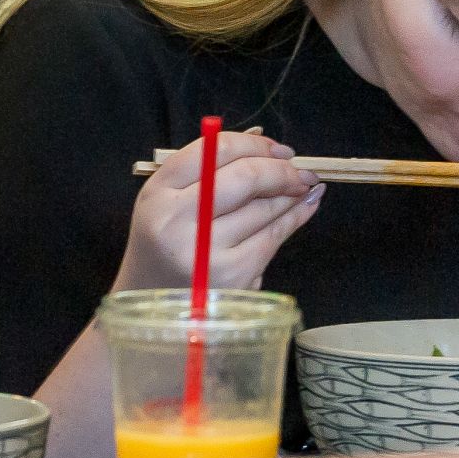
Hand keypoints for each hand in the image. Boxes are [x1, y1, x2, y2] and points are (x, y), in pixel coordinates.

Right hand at [114, 128, 323, 292]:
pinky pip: (272, 238)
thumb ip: (207, 172)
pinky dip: (293, 219)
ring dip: (292, 194)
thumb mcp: (169, 204)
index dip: (255, 145)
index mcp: (157, 192)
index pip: (214, 150)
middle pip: (245, 177)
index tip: (278, 149)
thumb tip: (265, 144)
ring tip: (305, 186)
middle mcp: (176, 220)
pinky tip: (304, 208)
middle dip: (282, 169)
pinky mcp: (231, 278)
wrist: (153, 313)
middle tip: (301, 170)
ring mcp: (205, 252)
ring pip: (264, 209)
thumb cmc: (164, 250)